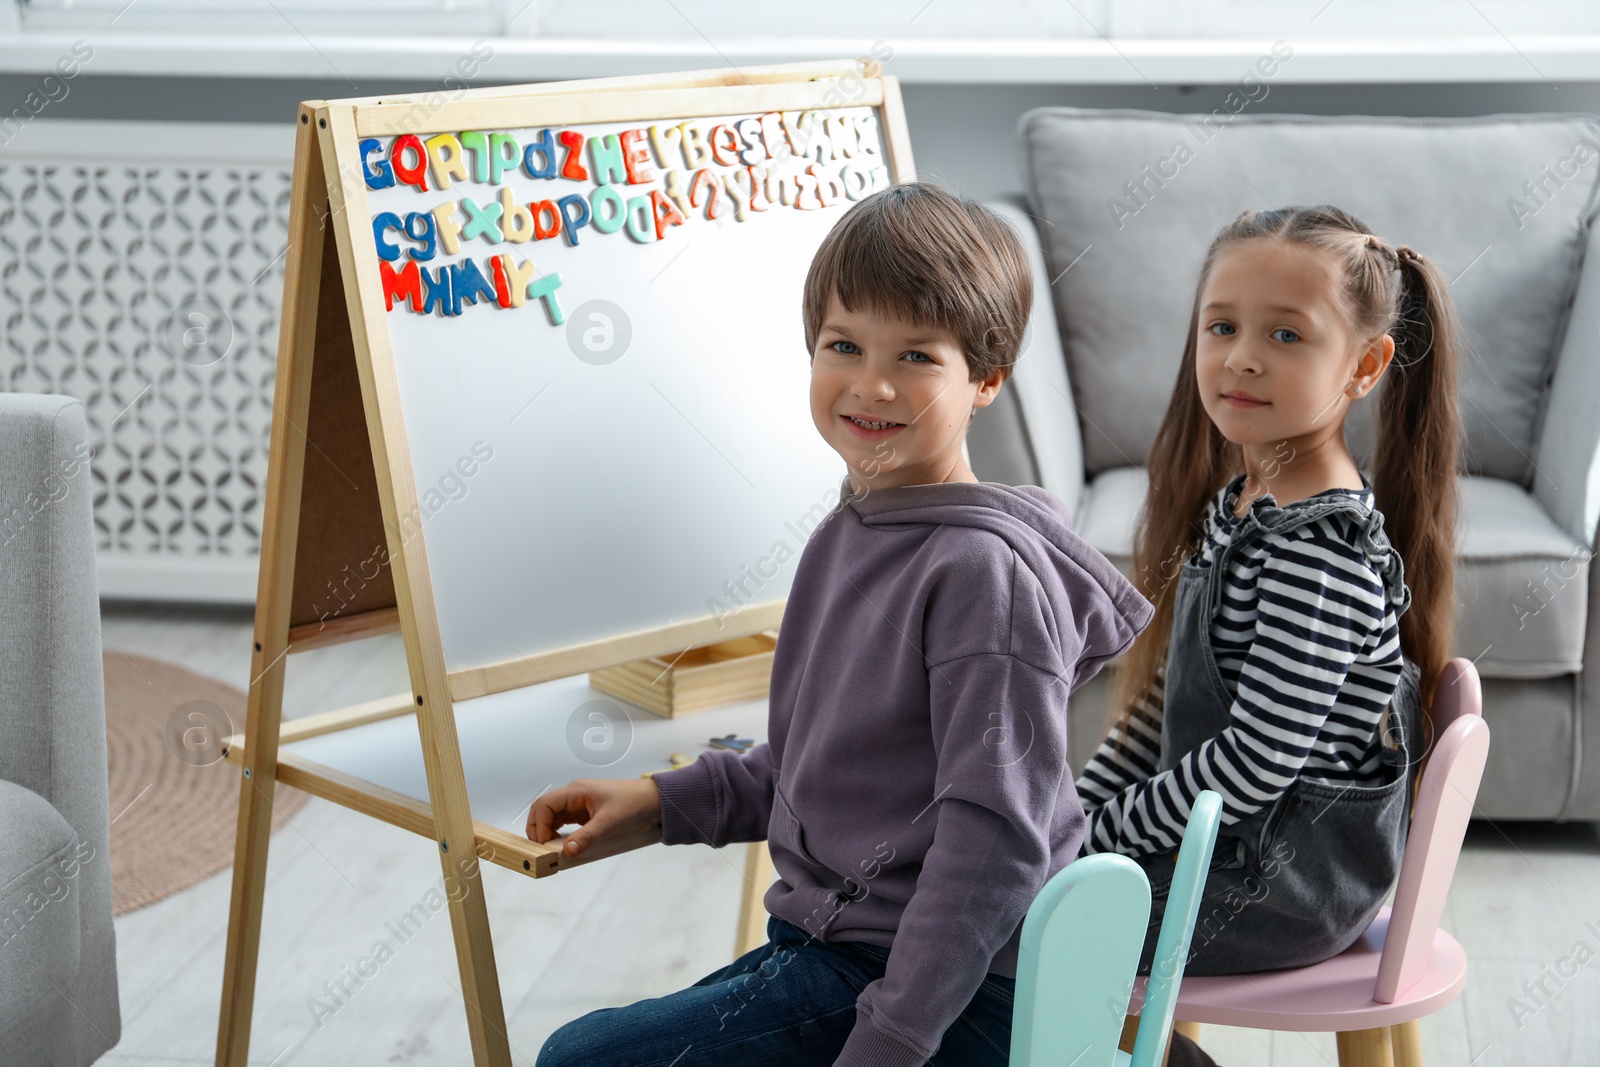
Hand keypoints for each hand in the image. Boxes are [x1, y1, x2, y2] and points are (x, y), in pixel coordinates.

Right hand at [526, 777, 663, 857]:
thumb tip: (568, 852)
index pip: (544, 804)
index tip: (544, 843)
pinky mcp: (585, 814)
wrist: (654, 801)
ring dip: (547, 832)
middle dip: (538, 828)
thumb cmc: (634, 803)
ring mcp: (579, 804)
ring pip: (552, 817)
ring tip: (550, 850)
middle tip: (541, 849)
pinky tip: (562, 845)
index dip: (539, 824)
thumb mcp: (609, 822)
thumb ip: (587, 837)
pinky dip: (558, 833)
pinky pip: (564, 823)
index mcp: (576, 791)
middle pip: (543, 809)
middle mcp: (574, 795)